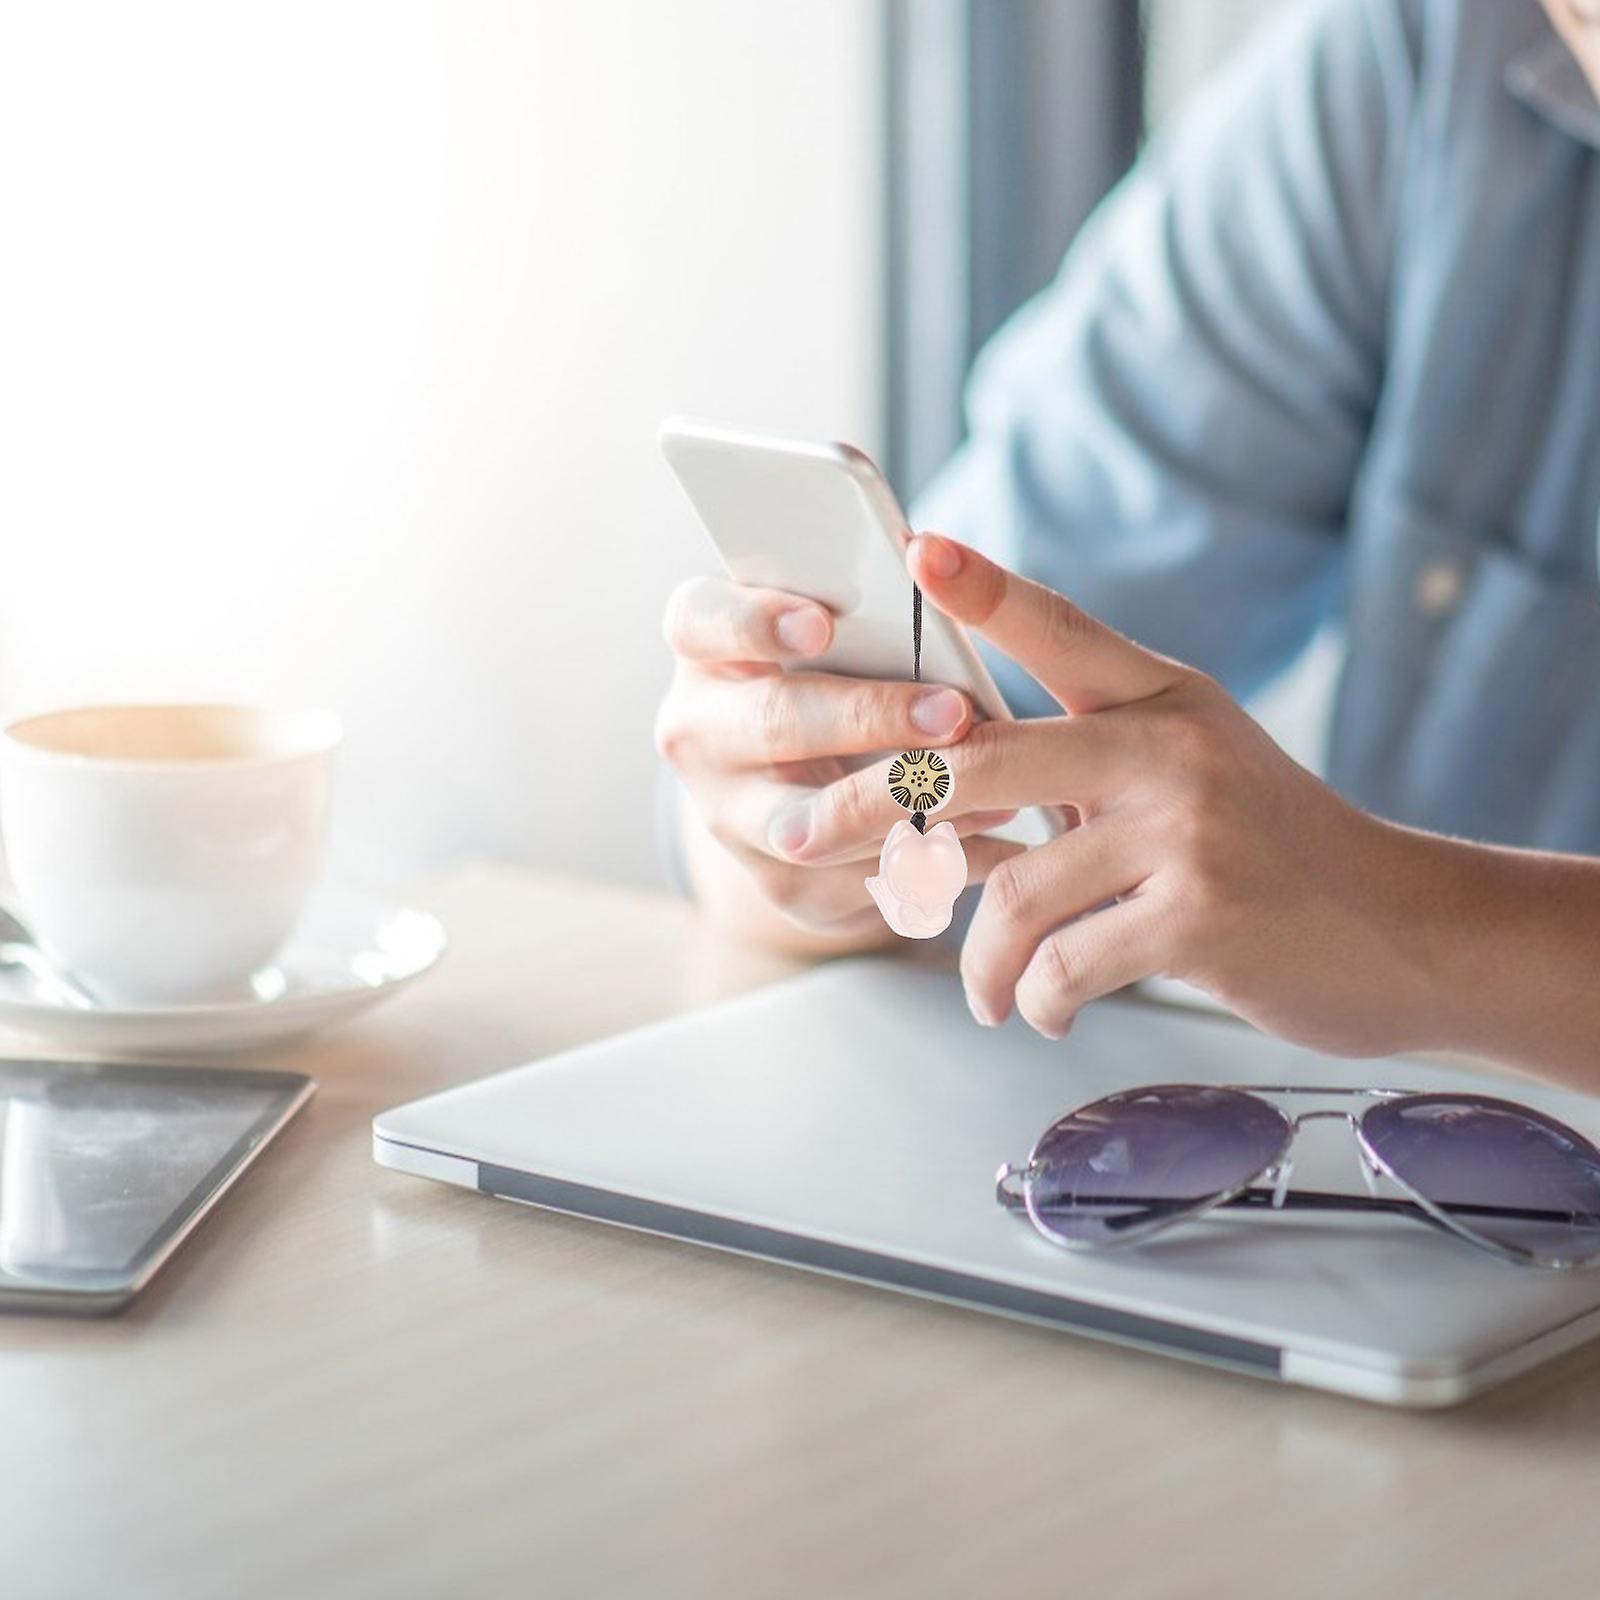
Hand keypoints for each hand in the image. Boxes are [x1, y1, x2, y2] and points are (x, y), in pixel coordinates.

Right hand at [655, 574, 1023, 934]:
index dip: (755, 622)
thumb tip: (942, 578)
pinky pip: (858, 882)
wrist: (811, 784)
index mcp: (705, 648)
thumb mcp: (839, 630)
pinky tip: (994, 843)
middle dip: (869, 718)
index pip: (700, 621)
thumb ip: (869, 608)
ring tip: (995, 791)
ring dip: (908, 808)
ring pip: (810, 823)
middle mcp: (699, 733)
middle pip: (771, 723)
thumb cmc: (841, 671)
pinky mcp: (782, 884)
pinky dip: (931, 864)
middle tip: (953, 714)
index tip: (821, 625)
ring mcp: (729, 817)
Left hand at [798, 534, 1440, 1050]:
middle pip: (977, 759)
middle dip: (873, 804)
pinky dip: (1037, 999)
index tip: (916, 550)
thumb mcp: (1190, 776)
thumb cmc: (1273, 856)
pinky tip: (1044, 1010)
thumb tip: (946, 806)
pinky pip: (1065, 964)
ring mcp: (1188, 827)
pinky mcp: (1201, 915)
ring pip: (1013, 890)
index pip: (1060, 628)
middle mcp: (1170, 746)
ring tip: (983, 989)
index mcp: (1163, 699)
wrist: (1401, 931)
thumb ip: (1084, 769)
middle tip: (804, 835)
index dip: (984, 587)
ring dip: (977, 957)